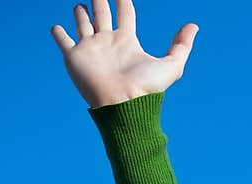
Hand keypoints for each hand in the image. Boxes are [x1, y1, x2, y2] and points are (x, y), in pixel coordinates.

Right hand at [50, 0, 198, 107]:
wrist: (123, 106)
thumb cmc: (147, 89)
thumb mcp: (172, 66)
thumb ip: (182, 46)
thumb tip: (194, 26)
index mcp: (127, 41)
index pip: (125, 12)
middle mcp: (108, 42)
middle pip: (102, 13)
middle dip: (100, 1)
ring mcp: (90, 49)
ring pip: (83, 24)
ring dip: (81, 14)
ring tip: (80, 6)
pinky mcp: (74, 58)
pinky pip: (63, 42)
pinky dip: (59, 34)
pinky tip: (57, 28)